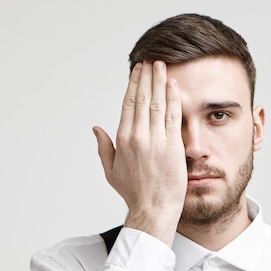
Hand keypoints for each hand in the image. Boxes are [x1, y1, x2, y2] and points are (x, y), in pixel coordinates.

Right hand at [93, 61, 185, 245]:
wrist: (153, 209)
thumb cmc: (134, 193)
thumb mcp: (111, 171)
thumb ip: (104, 147)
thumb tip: (96, 128)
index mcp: (123, 140)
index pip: (128, 104)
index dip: (133, 84)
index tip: (137, 72)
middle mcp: (138, 136)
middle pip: (142, 98)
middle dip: (146, 77)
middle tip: (150, 61)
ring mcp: (156, 140)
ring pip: (158, 103)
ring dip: (160, 81)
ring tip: (162, 66)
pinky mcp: (172, 145)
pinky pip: (173, 116)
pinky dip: (173, 99)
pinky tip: (174, 85)